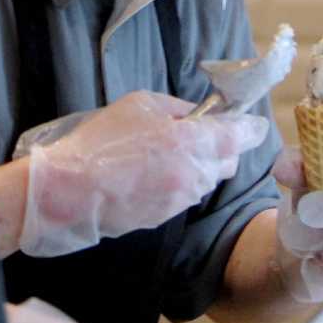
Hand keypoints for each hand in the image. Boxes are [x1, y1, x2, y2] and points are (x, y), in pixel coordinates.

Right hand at [22, 92, 269, 258]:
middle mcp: (194, 173)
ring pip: (207, 181)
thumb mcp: (140, 105)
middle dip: (221, 148)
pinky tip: (152, 174)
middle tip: (198, 135)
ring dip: (198, 167)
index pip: (240, 136)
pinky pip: (186, 196)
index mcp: (190, 140)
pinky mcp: (167, 217)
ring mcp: (181, 199)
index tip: (253, 124)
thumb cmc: (101, 141)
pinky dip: (179, 184)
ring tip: (164, 155)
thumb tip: (199, 115)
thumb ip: (178, 108)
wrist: (69, 190)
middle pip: (228, 162)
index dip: (250, 128)